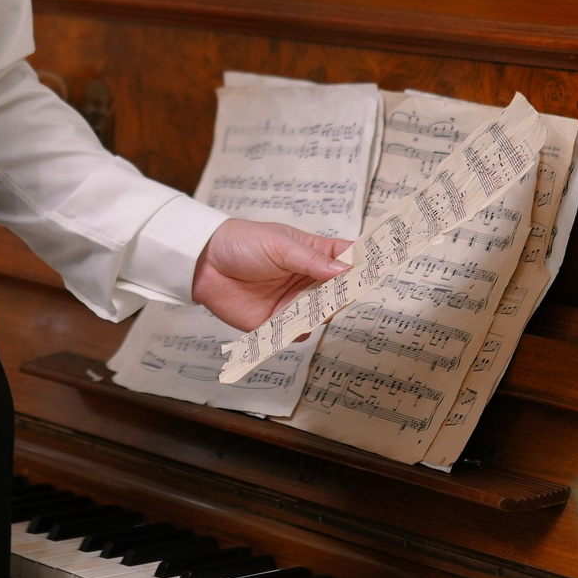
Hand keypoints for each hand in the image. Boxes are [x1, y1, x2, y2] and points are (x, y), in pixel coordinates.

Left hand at [190, 219, 351, 330]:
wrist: (204, 264)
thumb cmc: (242, 243)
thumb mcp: (279, 244)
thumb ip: (312, 260)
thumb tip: (345, 269)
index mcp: (314, 254)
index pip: (349, 259)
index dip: (364, 265)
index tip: (374, 271)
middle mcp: (309, 280)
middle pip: (341, 293)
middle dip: (342, 295)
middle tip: (336, 293)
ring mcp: (294, 303)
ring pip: (322, 316)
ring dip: (320, 314)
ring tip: (309, 306)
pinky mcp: (277, 324)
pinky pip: (297, 334)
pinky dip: (297, 332)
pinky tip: (289, 323)